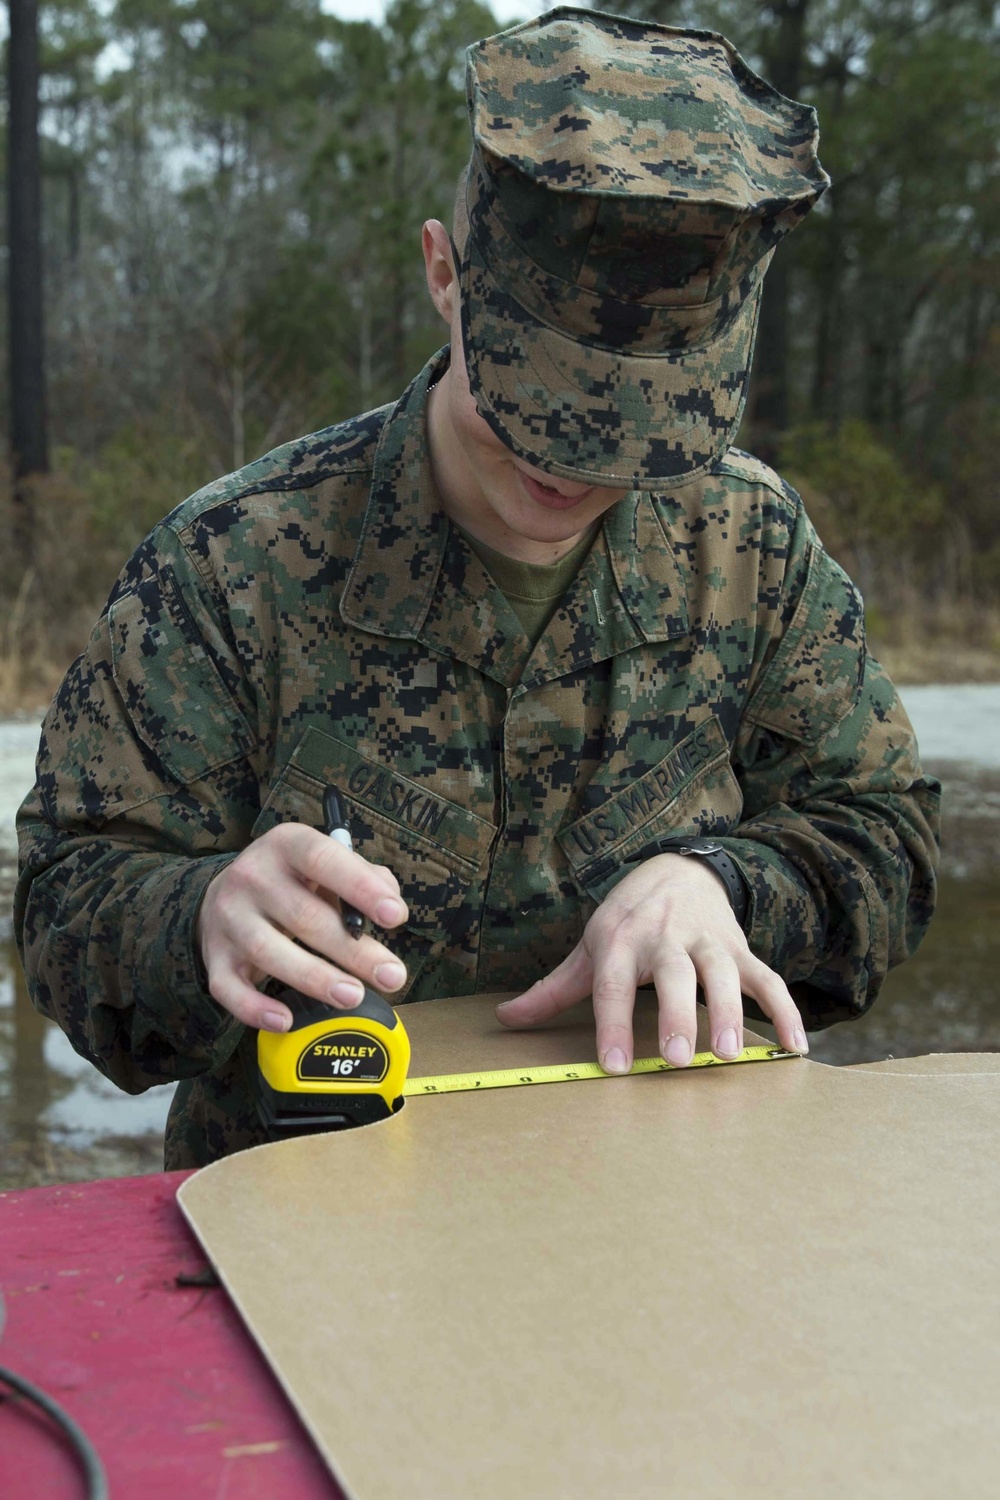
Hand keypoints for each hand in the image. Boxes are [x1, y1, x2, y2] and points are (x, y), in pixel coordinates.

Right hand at [196, 823, 408, 1030]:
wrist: (225, 894)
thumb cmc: (294, 881)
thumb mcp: (325, 863)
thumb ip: (364, 876)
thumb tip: (392, 905)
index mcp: (285, 845)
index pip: (323, 860)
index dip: (360, 888)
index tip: (396, 917)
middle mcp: (251, 877)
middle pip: (303, 915)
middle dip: (352, 950)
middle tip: (392, 975)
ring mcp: (229, 918)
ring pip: (267, 951)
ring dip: (314, 978)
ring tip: (353, 996)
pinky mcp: (215, 957)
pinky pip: (229, 988)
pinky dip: (255, 1008)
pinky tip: (285, 1020)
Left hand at [495, 853, 807, 1070]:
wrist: (680, 867)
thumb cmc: (629, 918)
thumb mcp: (590, 946)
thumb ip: (552, 989)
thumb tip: (505, 1019)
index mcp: (621, 941)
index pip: (613, 985)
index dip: (611, 1025)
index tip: (613, 1067)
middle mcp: (665, 938)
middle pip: (674, 975)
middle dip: (677, 1015)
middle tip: (677, 1058)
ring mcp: (707, 942)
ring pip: (721, 972)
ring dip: (730, 1012)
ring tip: (731, 1054)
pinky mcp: (741, 948)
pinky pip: (767, 978)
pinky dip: (786, 1010)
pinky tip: (795, 1047)